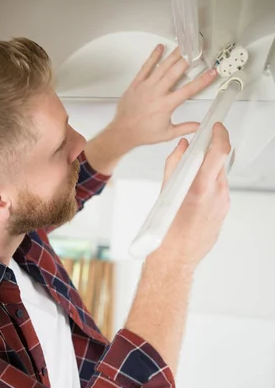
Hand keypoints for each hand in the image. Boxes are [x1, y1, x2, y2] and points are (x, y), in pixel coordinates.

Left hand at [111, 45, 217, 148]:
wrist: (123, 132)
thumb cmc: (143, 133)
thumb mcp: (167, 134)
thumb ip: (184, 128)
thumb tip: (198, 126)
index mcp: (166, 105)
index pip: (188, 90)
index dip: (202, 80)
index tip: (211, 72)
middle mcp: (157, 93)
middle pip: (175, 72)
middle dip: (188, 60)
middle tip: (197, 50)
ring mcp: (146, 87)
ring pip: (162, 67)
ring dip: (174, 55)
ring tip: (183, 46)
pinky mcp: (137, 84)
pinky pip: (146, 67)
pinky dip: (153, 56)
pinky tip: (159, 47)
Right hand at [156, 123, 230, 268]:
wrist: (175, 259)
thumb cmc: (166, 233)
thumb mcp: (165, 193)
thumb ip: (174, 165)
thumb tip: (181, 149)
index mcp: (201, 188)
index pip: (219, 152)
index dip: (220, 135)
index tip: (216, 128)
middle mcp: (216, 194)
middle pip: (220, 163)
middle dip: (210, 154)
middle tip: (199, 150)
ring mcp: (222, 204)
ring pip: (219, 177)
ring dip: (207, 172)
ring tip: (190, 180)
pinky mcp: (223, 212)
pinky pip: (219, 192)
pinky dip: (208, 187)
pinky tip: (194, 197)